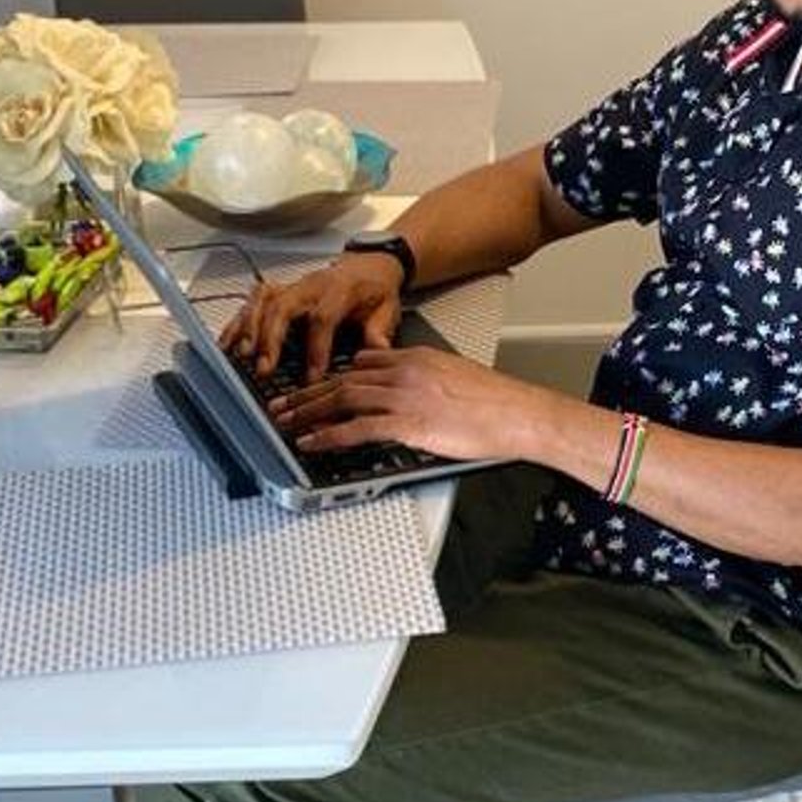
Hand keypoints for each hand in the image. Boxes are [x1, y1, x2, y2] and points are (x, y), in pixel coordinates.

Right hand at [218, 255, 403, 380]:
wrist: (369, 264)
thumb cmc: (375, 290)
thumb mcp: (387, 309)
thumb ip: (379, 332)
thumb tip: (378, 353)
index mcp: (340, 290)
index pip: (323, 319)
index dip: (316, 349)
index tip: (312, 378)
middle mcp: (311, 285)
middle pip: (283, 306)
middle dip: (270, 337)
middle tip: (264, 367)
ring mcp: (293, 286)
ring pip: (263, 301)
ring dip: (249, 328)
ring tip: (241, 356)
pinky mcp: (280, 290)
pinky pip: (253, 301)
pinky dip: (238, 322)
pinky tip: (228, 343)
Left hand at [272, 348, 547, 462]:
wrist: (517, 412)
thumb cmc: (497, 402)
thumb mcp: (457, 378)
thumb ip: (429, 381)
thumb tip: (418, 397)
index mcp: (416, 358)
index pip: (363, 363)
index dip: (334, 377)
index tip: (318, 388)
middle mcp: (403, 372)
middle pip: (343, 379)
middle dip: (308, 393)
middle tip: (285, 404)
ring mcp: (403, 396)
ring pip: (342, 399)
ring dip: (308, 412)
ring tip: (286, 423)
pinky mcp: (407, 422)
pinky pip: (356, 428)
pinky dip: (328, 435)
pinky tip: (311, 443)